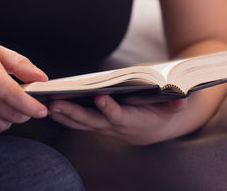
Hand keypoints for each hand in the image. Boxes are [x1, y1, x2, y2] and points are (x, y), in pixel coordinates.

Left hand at [49, 95, 188, 144]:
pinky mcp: (95, 124)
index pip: (119, 116)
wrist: (152, 129)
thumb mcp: (172, 108)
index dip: (110, 109)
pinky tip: (50, 108)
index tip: (100, 98)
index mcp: (132, 122)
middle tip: (56, 102)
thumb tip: (180, 95)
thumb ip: (175, 103)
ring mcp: (102, 127)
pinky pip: (77, 123)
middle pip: (91, 121)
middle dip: (73, 112)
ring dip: (63, 115)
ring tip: (46, 104)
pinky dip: (63, 117)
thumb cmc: (161, 114)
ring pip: (80, 123)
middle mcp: (114, 127)